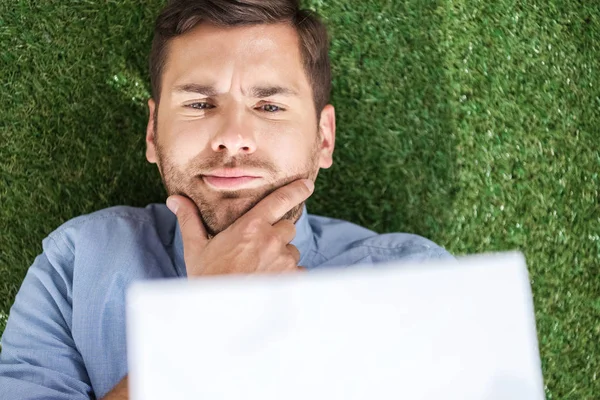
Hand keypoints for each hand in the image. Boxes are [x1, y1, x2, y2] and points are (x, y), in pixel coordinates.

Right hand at [166, 179, 313, 276]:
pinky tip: (268, 283)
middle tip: (258, 248)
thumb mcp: (195, 248)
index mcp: (251, 227)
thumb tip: (176, 199)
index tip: (306, 184)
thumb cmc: (207, 279)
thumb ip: (190, 220)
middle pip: (287, 227)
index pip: (280, 200)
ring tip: (259, 270)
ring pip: (291, 251)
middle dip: (277, 234)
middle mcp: (272, 240)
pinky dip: (287, 276)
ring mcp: (284, 261)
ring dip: (281, 256)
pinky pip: (297, 272)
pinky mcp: (292, 280)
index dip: (296, 189)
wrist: (220, 314)